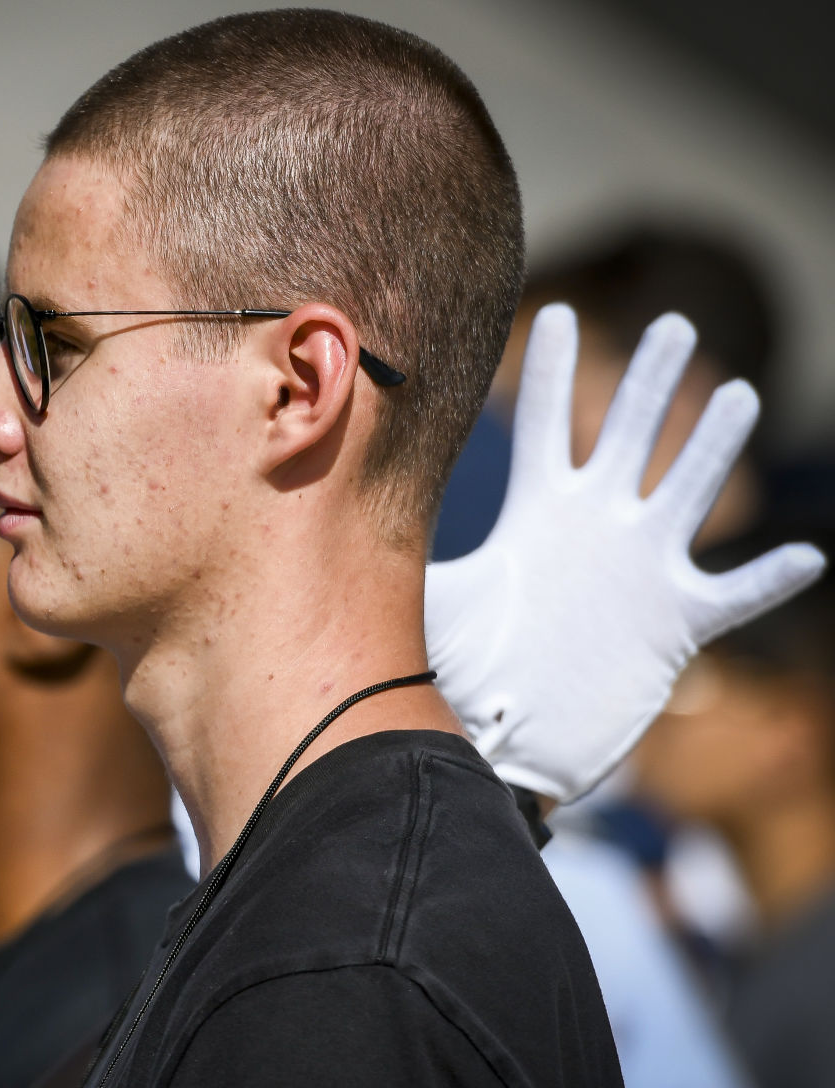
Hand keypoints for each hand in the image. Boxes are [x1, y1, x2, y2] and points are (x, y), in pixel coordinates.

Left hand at [425, 303, 824, 803]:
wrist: (505, 741)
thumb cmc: (464, 669)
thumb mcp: (436, 601)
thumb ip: (405, 554)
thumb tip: (334, 523)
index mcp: (536, 514)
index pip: (545, 428)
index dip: (549, 373)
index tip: (554, 312)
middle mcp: (595, 528)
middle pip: (628, 437)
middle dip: (650, 383)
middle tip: (672, 324)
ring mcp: (639, 570)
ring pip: (686, 494)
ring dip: (713, 451)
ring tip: (736, 397)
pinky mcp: (675, 623)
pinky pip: (733, 595)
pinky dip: (768, 580)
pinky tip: (805, 557)